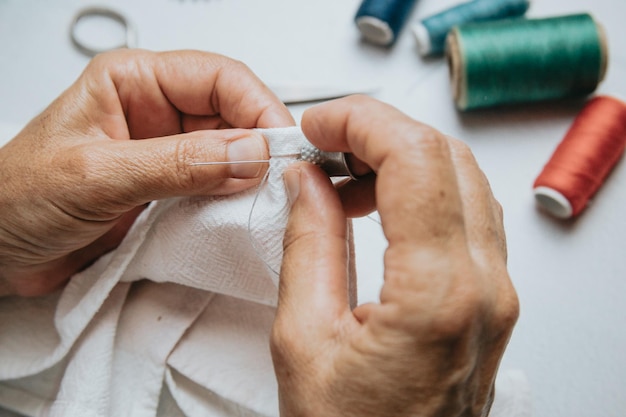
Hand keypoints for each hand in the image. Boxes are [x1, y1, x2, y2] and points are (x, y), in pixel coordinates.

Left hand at [0, 49, 293, 296]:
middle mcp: (154, 113)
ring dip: (251, 176)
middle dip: (260, 144)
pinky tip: (237, 214)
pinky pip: (218, 187)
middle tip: (278, 180)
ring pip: (233, 152)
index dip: (257, 107)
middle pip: (233, 113)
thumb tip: (247, 154)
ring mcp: (166, 153)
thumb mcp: (96, 176)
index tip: (279, 146)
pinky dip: (235, 201)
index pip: (218, 78)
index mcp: (132, 83)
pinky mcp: (170, 189)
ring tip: (260, 200)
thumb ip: (176, 164)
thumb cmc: (14, 200)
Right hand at [272, 96, 518, 416]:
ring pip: (462, 180)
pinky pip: (467, 215)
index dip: (362, 121)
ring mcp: (497, 295)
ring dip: (402, 158)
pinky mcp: (490, 301)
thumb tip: (308, 180)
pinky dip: (422, 190)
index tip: (318, 123)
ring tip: (343, 173)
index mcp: (438, 296)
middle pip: (448, 157)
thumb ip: (308, 244)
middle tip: (326, 140)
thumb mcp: (303, 340)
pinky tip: (378, 203)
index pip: (416, 158)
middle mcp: (485, 289)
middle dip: (381, 130)